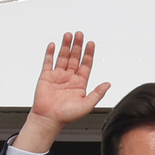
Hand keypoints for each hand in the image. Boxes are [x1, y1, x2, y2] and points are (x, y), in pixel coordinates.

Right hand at [16, 31, 110, 151]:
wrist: (48, 119)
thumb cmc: (66, 116)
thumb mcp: (86, 105)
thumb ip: (97, 94)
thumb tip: (108, 84)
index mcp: (79, 83)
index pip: (85, 64)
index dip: (88, 53)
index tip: (90, 43)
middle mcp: (69, 78)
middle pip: (75, 57)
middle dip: (77, 45)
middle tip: (80, 34)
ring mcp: (57, 76)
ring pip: (63, 57)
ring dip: (66, 46)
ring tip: (68, 35)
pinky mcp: (46, 77)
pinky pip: (48, 62)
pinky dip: (50, 53)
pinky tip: (53, 45)